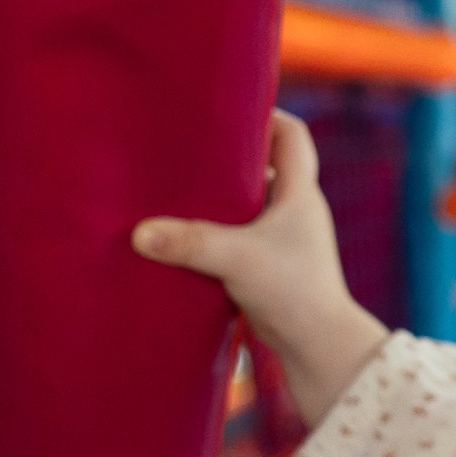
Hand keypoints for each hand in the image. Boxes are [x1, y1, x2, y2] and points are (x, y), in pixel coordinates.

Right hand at [134, 110, 389, 423]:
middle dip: (228, 155)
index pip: (292, 135)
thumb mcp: (237, 259)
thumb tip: (138, 232)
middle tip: (186, 147)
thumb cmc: (292, 292)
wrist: (317, 348)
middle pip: (264, 165)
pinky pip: (238, 235)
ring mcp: (282, 240)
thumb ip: (189, 242)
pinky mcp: (267, 266)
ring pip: (247, 204)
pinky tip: (180, 235)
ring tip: (174, 188)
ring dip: (217, 198)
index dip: (266, 114)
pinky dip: (214, 231)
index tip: (227, 109)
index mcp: (301, 193)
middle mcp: (295, 211)